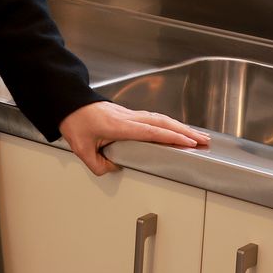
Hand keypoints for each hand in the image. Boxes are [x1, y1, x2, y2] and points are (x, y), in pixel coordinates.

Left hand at [59, 100, 209, 175]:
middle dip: (185, 132)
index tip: (189, 142)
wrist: (68, 102)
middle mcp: (128, 118)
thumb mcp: (80, 148)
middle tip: (204, 140)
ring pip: (160, 118)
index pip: (152, 131)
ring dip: (180, 126)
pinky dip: (169, 123)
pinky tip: (176, 128)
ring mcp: (129, 114)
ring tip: (197, 136)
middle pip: (162, 123)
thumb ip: (97, 164)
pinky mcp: (128, 114)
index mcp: (119, 125)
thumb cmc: (75, 120)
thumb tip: (113, 170)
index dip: (172, 137)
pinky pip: (154, 118)